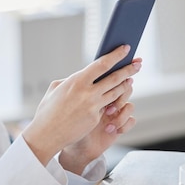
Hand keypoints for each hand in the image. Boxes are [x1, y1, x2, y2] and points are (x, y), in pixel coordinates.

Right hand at [22, 45, 141, 166]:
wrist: (46, 135)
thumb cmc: (47, 111)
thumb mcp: (55, 89)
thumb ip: (71, 81)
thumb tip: (83, 77)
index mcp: (77, 81)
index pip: (102, 64)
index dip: (116, 56)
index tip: (126, 48)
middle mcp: (88, 93)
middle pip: (115, 78)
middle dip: (129, 69)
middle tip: (138, 63)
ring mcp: (93, 107)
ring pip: (115, 93)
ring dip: (125, 85)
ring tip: (131, 79)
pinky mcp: (95, 119)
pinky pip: (106, 107)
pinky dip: (112, 101)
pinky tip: (117, 97)